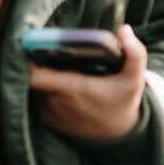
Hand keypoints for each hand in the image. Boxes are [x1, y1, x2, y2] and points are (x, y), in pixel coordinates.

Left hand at [29, 24, 149, 142]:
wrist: (118, 134)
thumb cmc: (123, 102)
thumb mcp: (135, 78)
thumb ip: (134, 53)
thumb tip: (124, 30)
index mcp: (73, 88)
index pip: (35, 76)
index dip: (28, 59)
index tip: (32, 45)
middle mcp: (56, 102)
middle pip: (31, 76)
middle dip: (37, 63)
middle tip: (47, 51)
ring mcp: (50, 113)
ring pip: (33, 87)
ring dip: (40, 77)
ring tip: (52, 67)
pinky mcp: (47, 120)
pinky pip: (36, 99)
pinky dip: (42, 91)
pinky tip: (55, 85)